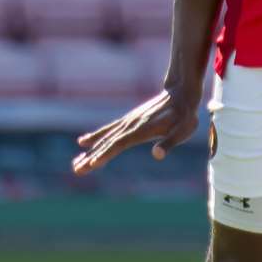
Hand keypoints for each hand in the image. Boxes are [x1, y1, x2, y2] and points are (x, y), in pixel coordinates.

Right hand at [72, 87, 200, 174]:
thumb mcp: (183, 131)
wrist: (181, 92)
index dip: (105, 154)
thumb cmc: (185, 116)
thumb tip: (157, 155)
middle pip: (107, 143)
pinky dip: (95, 136)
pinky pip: (108, 130)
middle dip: (92, 157)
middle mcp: (130, 126)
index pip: (119, 145)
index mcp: (142, 130)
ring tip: (76, 163)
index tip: (91, 164)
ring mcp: (128, 122)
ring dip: (90, 151)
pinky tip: (83, 142)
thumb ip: (169, 143)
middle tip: (76, 169)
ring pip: (105, 138)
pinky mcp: (129, 120)